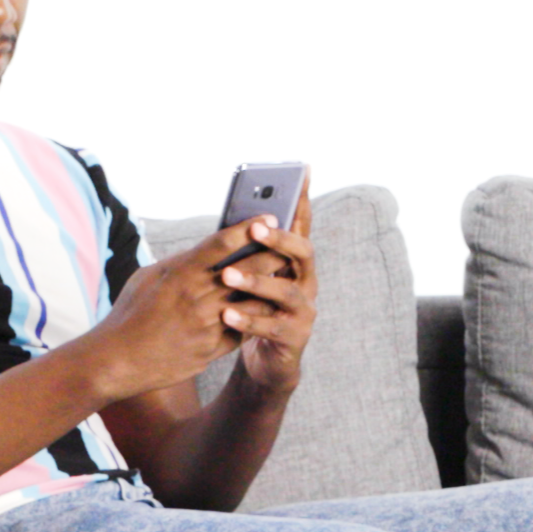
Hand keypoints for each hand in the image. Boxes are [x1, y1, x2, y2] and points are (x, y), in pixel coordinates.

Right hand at [83, 224, 267, 400]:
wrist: (119, 361)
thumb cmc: (130, 314)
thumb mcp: (149, 278)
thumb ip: (180, 263)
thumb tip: (205, 253)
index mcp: (181, 273)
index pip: (223, 243)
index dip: (249, 227)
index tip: (270, 215)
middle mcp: (198, 297)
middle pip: (247, 270)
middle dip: (273, 254)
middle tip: (290, 244)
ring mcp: (208, 325)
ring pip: (254, 302)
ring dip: (271, 290)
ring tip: (284, 279)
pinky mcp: (212, 349)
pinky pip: (242, 330)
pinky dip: (254, 318)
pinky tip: (264, 310)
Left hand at [218, 176, 316, 393]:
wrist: (266, 360)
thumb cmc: (255, 308)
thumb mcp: (253, 277)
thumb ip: (250, 251)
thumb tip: (231, 217)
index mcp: (295, 262)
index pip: (301, 225)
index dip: (302, 199)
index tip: (301, 171)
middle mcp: (306, 282)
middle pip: (303, 253)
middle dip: (280, 239)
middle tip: (255, 229)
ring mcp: (304, 311)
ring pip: (287, 291)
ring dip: (257, 281)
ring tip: (228, 275)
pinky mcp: (295, 338)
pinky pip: (272, 327)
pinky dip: (248, 319)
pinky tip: (226, 314)